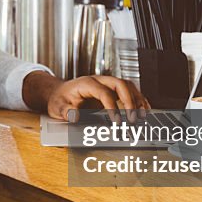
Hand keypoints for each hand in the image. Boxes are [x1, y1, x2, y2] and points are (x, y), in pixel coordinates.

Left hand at [25, 72, 149, 120]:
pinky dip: (138, 100)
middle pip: (120, 84)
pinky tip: (143, 110)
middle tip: (132, 118)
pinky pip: (129, 91)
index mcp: (86, 83)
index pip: (104, 92)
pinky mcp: (112, 90)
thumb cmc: (60, 99)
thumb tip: (74, 116)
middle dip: (129, 101)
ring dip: (137, 100)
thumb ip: (65, 111)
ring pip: (127, 86)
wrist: (59, 93)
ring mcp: (107, 84)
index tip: (116, 121)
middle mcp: (99, 81)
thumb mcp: (57, 107)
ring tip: (141, 116)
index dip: (112, 107)